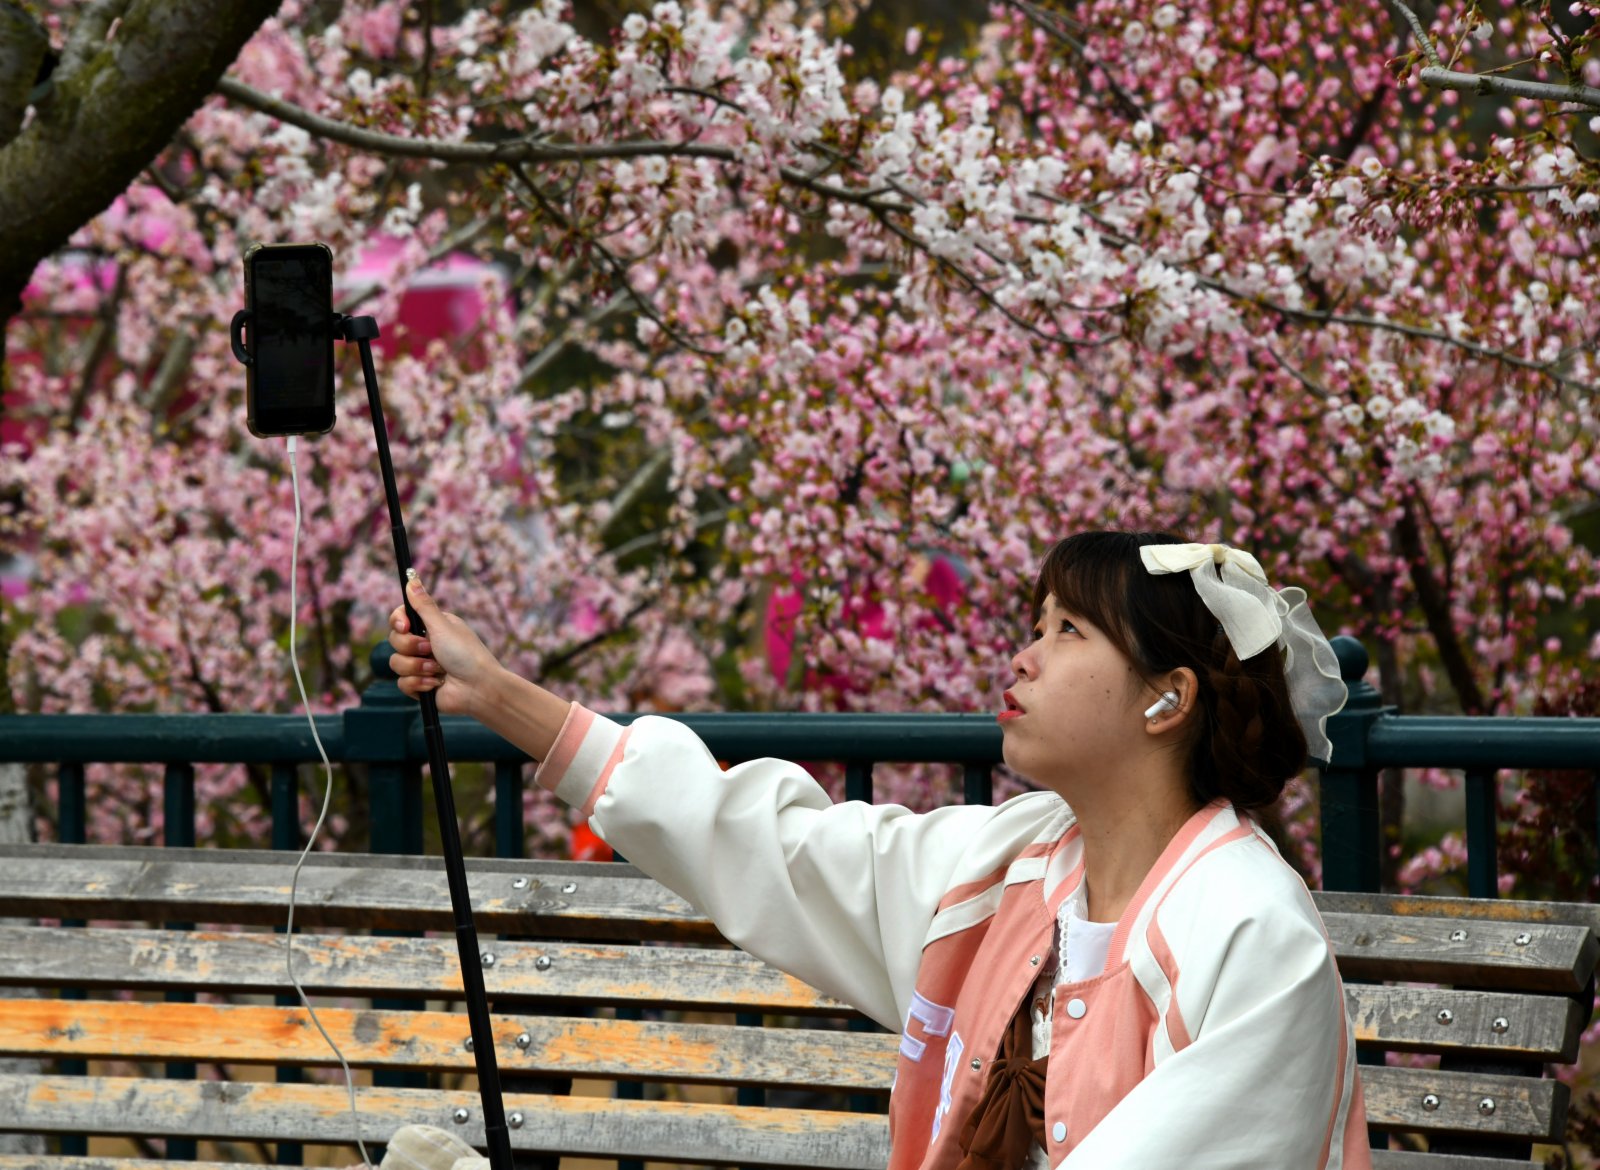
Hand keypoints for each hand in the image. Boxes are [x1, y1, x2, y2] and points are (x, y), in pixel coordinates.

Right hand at [387, 574, 503, 716]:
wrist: (479, 689)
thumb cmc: (466, 654)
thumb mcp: (443, 626)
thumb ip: (423, 605)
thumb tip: (411, 577)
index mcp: (432, 626)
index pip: (401, 618)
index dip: (398, 622)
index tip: (405, 627)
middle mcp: (425, 644)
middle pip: (395, 640)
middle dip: (412, 648)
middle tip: (431, 650)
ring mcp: (421, 665)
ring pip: (395, 663)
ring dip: (417, 667)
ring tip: (438, 670)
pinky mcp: (419, 685)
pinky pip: (402, 683)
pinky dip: (419, 684)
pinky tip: (437, 684)